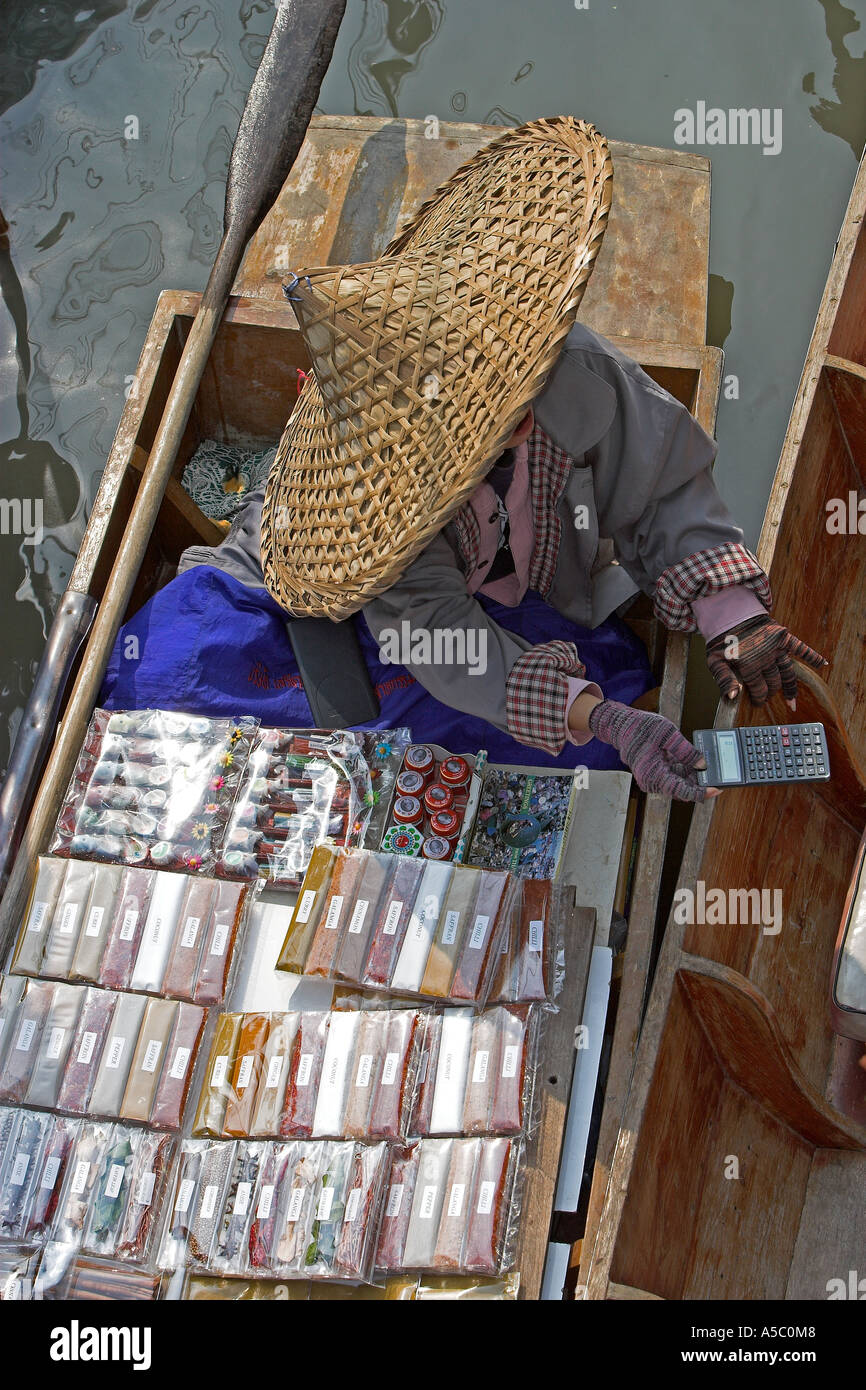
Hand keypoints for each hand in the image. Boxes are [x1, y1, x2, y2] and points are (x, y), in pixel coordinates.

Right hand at [587, 698, 718, 800]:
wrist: (622, 725)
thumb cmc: (641, 728)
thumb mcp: (667, 734)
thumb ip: (686, 751)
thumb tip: (703, 764)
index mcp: (654, 775)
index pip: (683, 791)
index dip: (702, 792)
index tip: (718, 788)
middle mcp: (653, 781)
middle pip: (683, 789)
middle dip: (701, 782)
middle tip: (719, 774)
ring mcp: (654, 778)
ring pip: (680, 782)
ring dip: (694, 775)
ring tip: (709, 764)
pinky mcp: (656, 773)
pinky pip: (674, 775)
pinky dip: (686, 770)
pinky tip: (697, 761)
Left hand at [706, 615, 826, 710]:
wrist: (729, 613)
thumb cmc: (721, 640)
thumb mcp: (715, 662)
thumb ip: (724, 680)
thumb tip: (734, 697)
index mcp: (749, 666)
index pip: (759, 689)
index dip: (759, 698)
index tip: (758, 703)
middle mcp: (766, 659)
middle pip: (774, 682)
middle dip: (771, 692)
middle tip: (769, 696)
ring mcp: (777, 648)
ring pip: (787, 673)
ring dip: (790, 687)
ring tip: (792, 701)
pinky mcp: (783, 637)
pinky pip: (801, 648)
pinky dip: (812, 656)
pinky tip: (823, 664)